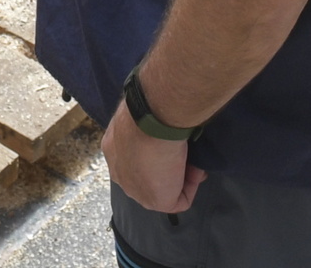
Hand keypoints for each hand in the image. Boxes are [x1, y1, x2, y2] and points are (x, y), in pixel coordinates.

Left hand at [103, 100, 204, 214]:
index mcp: (113, 148)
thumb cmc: (148, 110)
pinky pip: (179, 200)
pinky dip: (192, 186)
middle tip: (187, 154)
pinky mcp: (156, 201)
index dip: (159, 151)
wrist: (151, 120)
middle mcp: (118, 170)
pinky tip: (197, 169)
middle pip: (148, 175)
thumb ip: (146, 125)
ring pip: (163, 188)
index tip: (174, 141)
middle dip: (169, 167)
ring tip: (193, 160)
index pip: (136, 156)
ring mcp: (135, 189)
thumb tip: (163, 127)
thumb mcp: (143, 115)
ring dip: (181, 176)